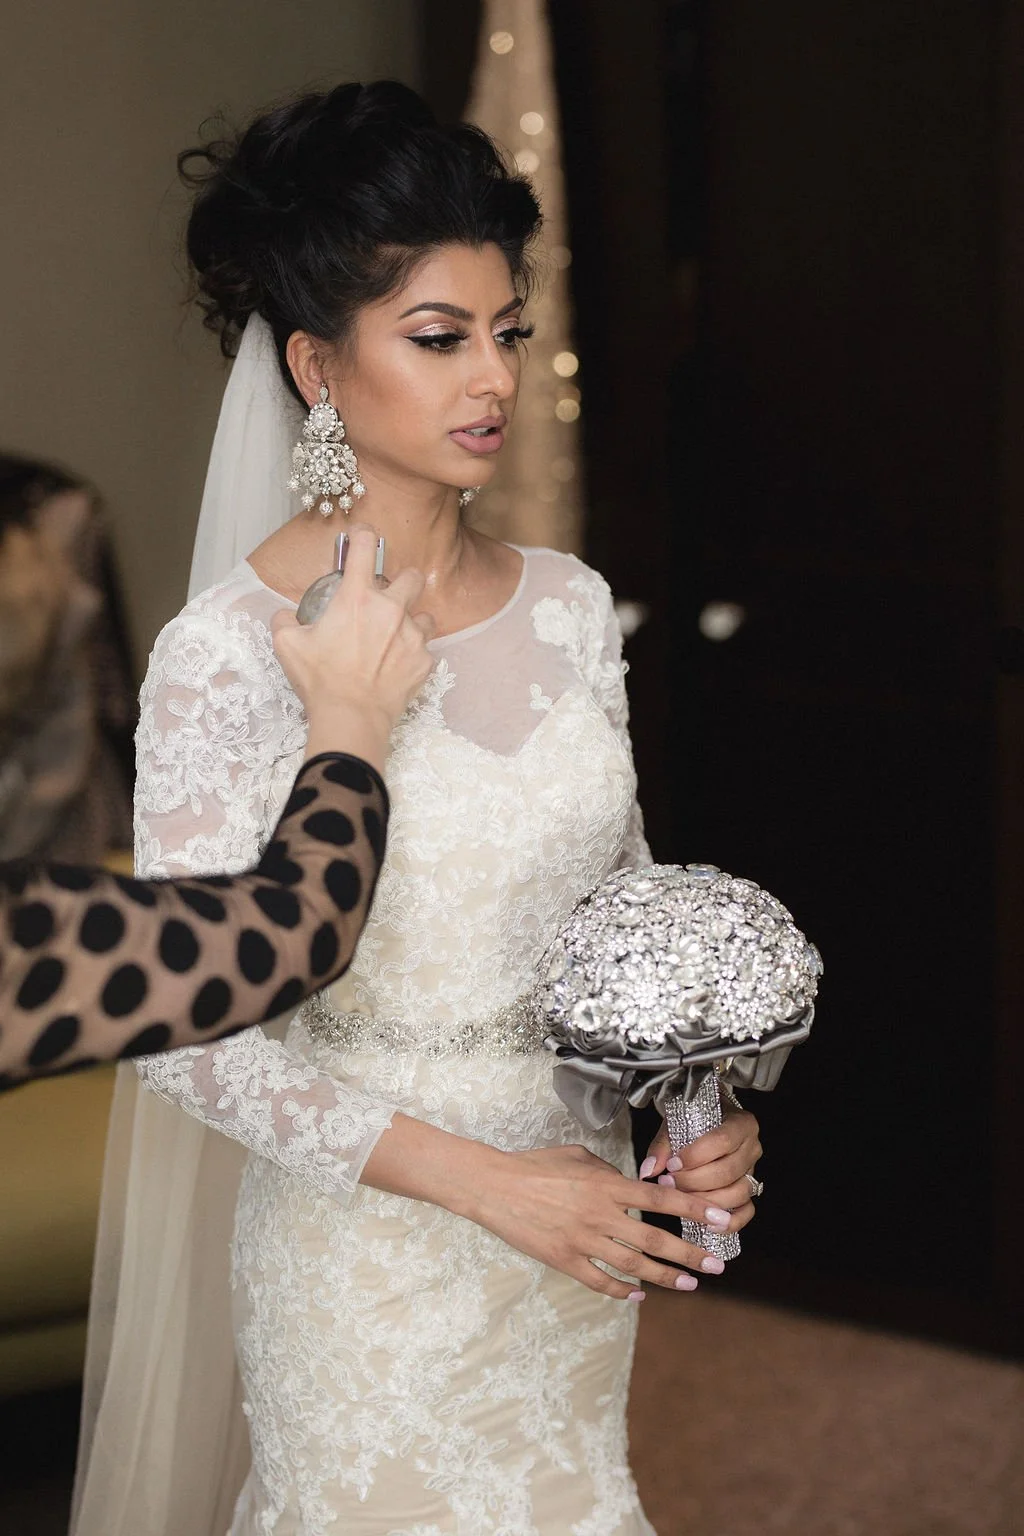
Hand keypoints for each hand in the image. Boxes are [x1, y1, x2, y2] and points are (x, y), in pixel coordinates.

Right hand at [271, 523, 434, 768]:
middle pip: (412, 577)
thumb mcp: (288, 646)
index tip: (362, 536)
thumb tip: (285, 615)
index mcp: (357, 598)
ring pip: (425, 615)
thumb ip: (284, 621)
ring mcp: (412, 636)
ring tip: (396, 638)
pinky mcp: (424, 662)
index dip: (363, 536)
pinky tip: (397, 667)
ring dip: (412, 622)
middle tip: (389, 598)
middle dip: (403, 582)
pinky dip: (414, 655)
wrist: (352, 718)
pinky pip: (426, 650)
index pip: (364, 549)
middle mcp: (391, 610)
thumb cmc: (320, 681)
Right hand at [466, 1142, 738, 1300]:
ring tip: (688, 1283)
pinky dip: (622, 1291)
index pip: (661, 1197)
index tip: (723, 1218)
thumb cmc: (537, 1165)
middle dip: (690, 1253)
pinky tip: (639, 1295)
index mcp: (606, 1184)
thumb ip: (610, 1172)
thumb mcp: (579, 1156)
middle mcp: (600, 1213)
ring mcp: (582, 1240)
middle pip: (655, 1239)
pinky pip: (601, 1281)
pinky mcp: (564, 1260)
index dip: (695, 1209)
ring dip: (665, 1277)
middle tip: (716, 1264)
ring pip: (633, 1265)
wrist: (495, 1187)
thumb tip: (631, 1185)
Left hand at [639, 1108, 762, 1232]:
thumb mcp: (676, 1124)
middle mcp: (752, 1148)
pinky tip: (705, 1223)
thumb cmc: (692, 1122)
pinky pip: (746, 1212)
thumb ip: (662, 1146)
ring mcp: (753, 1172)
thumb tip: (648, 1171)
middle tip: (668, 1182)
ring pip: (738, 1193)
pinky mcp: (749, 1192)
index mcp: (741, 1123)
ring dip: (706, 1201)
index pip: (723, 1141)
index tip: (672, 1165)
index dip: (696, 1156)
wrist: (705, 1123)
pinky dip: (728, 1222)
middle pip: (728, 1171)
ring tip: (680, 1198)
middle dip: (694, 1182)